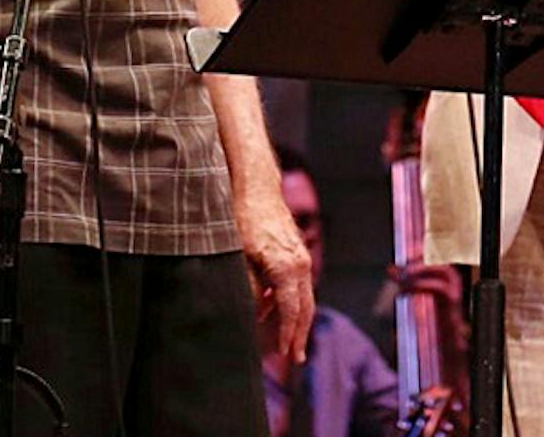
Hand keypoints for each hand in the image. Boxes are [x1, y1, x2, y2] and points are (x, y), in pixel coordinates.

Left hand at [239, 186, 315, 363]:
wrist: (256, 186)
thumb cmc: (245, 219)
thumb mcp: (239, 256)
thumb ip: (248, 287)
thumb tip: (253, 312)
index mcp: (288, 268)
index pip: (291, 311)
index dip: (287, 334)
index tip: (284, 354)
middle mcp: (300, 264)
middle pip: (305, 307)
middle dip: (299, 333)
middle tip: (295, 357)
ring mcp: (300, 256)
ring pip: (304, 296)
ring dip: (296, 319)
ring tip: (288, 341)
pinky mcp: (295, 251)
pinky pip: (298, 283)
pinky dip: (290, 300)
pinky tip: (272, 308)